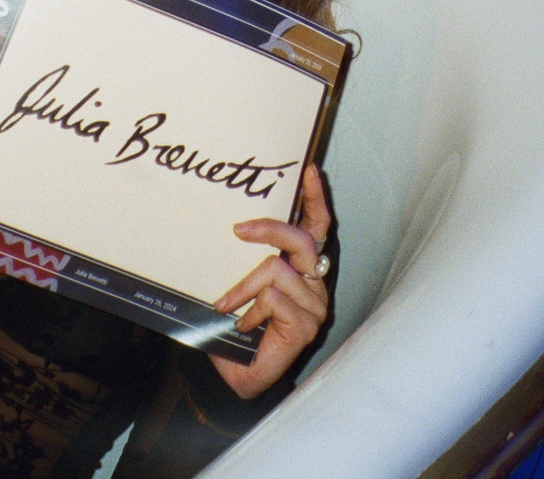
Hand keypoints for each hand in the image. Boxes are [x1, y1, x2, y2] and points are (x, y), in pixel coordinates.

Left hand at [209, 163, 331, 398]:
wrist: (237, 374)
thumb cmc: (239, 324)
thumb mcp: (242, 282)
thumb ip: (247, 257)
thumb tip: (232, 221)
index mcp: (303, 267)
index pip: (316, 226)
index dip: (315, 198)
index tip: (308, 170)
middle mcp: (315, 282)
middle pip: (301, 240)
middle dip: (269, 229)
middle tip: (237, 229)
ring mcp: (315, 305)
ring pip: (278, 271)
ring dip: (244, 287)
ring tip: (227, 305)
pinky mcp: (306, 326)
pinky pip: (274, 299)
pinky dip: (251, 310)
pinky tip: (244, 326)